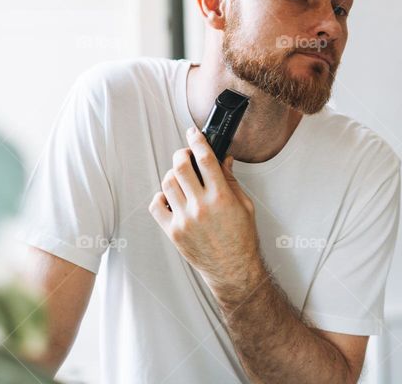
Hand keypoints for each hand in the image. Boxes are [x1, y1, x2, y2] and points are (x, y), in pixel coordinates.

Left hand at [148, 126, 262, 295]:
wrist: (233, 269)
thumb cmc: (241, 238)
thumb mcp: (244, 205)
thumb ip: (231, 180)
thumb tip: (222, 159)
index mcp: (221, 197)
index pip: (205, 159)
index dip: (197, 141)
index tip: (193, 133)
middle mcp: (201, 206)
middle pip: (180, 167)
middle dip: (181, 154)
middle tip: (185, 154)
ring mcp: (184, 220)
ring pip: (167, 183)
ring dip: (173, 174)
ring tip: (182, 178)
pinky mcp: (173, 232)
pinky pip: (157, 205)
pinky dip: (161, 196)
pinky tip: (172, 197)